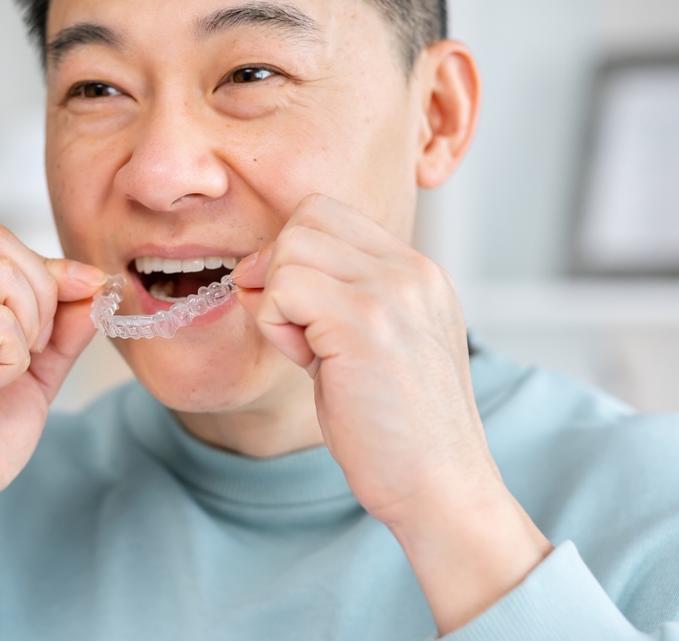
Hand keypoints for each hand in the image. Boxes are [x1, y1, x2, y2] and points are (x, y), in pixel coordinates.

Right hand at [0, 223, 106, 640]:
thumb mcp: (32, 374)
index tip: (80, 304)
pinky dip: (11, 359)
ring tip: (4, 373)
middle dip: (43, 295)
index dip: (48, 271)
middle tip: (31, 354)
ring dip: (28, 328)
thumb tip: (95, 282)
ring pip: (1, 273)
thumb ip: (60, 327)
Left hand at [233, 194, 551, 634]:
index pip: (329, 213)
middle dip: (279, 270)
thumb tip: (260, 269)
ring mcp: (391, 292)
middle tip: (297, 330)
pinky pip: (281, 289)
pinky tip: (306, 363)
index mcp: (419, 272)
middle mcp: (411, 271)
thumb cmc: (398, 429)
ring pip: (289, 248)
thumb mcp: (377, 343)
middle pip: (305, 219)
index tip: (301, 311)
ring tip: (307, 352)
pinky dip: (275, 325)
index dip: (295, 255)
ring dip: (277, 302)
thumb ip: (337, 298)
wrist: (440, 488)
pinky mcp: (363, 322)